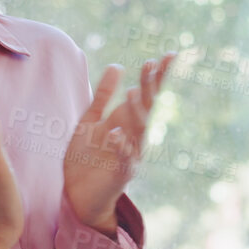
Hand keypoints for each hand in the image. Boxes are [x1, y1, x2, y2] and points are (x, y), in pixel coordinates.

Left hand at [62, 53, 172, 233]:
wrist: (79, 194)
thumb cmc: (87, 157)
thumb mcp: (90, 120)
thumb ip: (103, 96)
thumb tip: (117, 66)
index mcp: (127, 121)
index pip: (147, 94)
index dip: (157, 76)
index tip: (169, 55)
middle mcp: (134, 136)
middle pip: (147, 107)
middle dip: (150, 86)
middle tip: (152, 63)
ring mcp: (130, 154)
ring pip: (138, 131)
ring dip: (137, 112)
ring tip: (133, 92)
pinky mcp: (120, 173)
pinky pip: (123, 159)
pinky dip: (121, 147)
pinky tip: (117, 133)